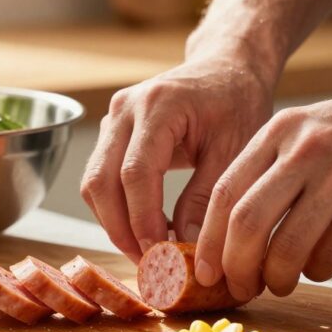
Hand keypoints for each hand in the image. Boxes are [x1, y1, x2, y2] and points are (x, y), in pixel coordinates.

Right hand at [81, 53, 273, 262]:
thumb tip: (187, 246)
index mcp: (158, 105)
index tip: (160, 254)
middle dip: (119, 229)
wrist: (226, 67)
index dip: (142, 219)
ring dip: (113, 223)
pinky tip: (144, 229)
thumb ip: (208, 196)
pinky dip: (116, 209)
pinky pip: (100, 178)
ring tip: (147, 252)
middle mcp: (125, 109)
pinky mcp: (112, 132)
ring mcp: (113, 119)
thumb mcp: (235, 149)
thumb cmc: (237, 102)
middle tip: (148, 264)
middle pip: (100, 180)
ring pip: (93, 183)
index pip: (135, 172)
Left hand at [194, 72, 331, 300]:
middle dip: (234, 267)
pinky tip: (319, 266)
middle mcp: (306, 149)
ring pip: (287, 248)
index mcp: (281, 130)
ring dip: (276, 279)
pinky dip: (317, 272)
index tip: (203, 271)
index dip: (208, 240)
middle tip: (238, 288)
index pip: (225, 192)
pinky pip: (330, 256)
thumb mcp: (312, 129)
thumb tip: (229, 232)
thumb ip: (273, 168)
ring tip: (279, 285)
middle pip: (245, 222)